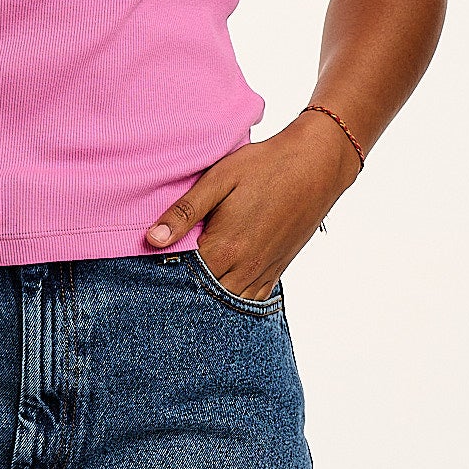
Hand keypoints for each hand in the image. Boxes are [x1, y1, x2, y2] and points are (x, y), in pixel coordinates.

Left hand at [144, 109, 361, 298]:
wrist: (316, 165)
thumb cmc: (264, 166)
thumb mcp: (219, 180)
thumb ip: (185, 212)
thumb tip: (152, 239)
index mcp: (225, 248)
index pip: (184, 277)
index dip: (165, 272)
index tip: (152, 264)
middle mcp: (246, 268)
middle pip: (205, 295)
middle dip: (185, 287)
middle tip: (168, 274)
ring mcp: (264, 272)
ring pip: (228, 302)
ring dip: (209, 295)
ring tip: (193, 278)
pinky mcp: (277, 269)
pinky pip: (251, 299)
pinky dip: (233, 296)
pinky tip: (221, 282)